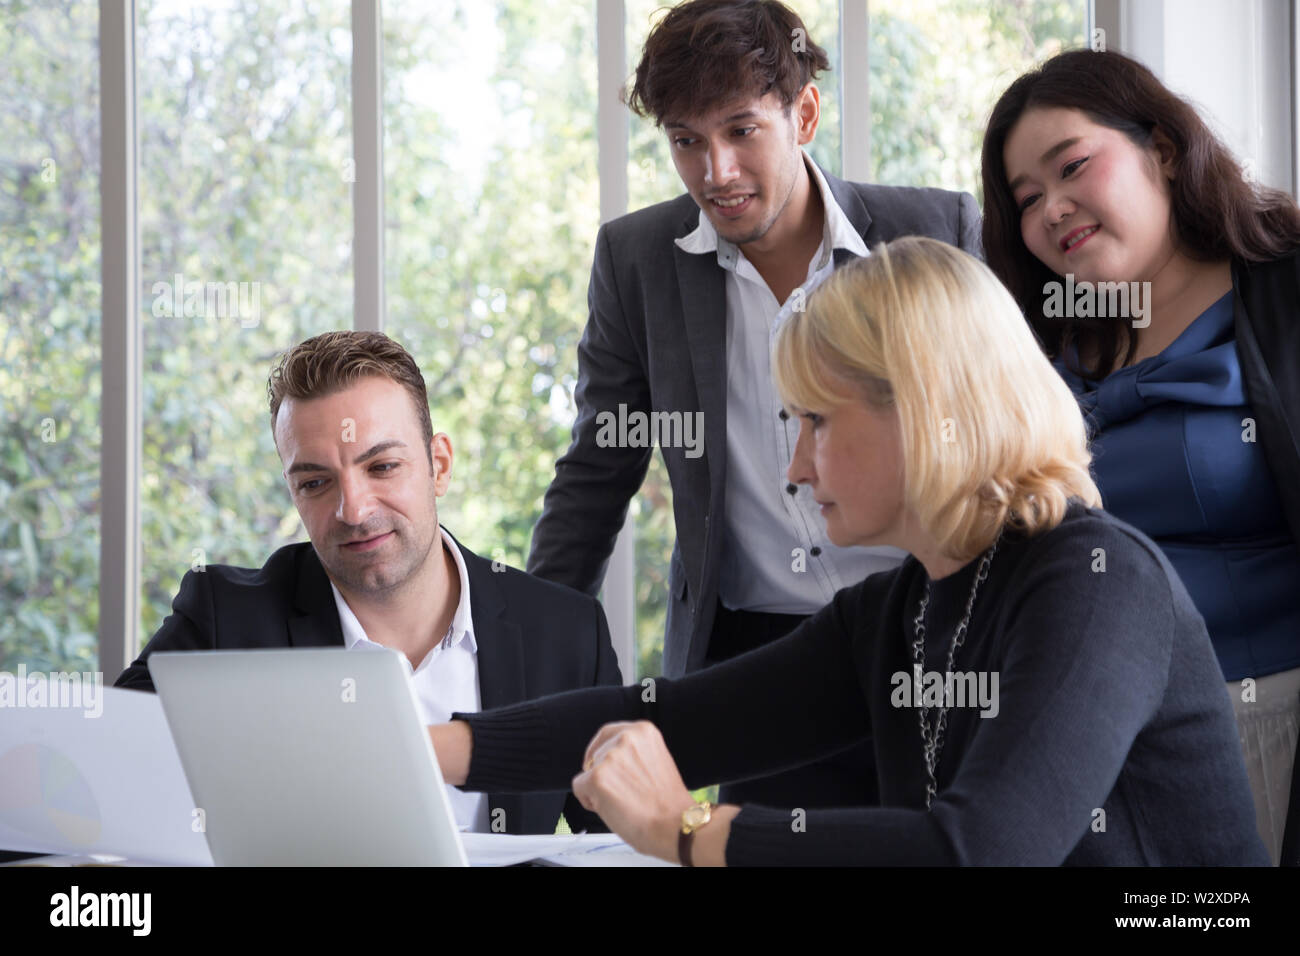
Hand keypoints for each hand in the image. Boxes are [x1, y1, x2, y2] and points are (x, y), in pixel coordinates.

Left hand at [571, 720, 697, 862]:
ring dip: (597, 789)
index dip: (599, 751)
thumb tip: (609, 760)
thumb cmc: (668, 804)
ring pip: (587, 773)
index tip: (596, 762)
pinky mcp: (597, 778)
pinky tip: (610, 809)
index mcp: (643, 731)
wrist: (675, 826)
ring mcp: (610, 757)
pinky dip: (589, 802)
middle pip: (596, 755)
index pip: (608, 733)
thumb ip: (634, 754)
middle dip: (602, 775)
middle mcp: (626, 738)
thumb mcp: (655, 761)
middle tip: (621, 794)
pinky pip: (579, 788)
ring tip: (622, 803)